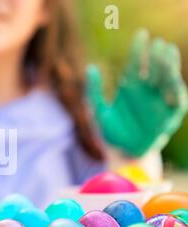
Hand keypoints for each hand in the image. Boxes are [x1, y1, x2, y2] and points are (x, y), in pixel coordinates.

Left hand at [87, 29, 187, 157]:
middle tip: (157, 43)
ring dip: (168, 65)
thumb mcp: (98, 111)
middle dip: (156, 55)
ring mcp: (159, 100)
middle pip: (153, 68)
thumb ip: (94, 91)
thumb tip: (90, 67)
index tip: (142, 34)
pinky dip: (175, 88)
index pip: (136, 63)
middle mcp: (146, 91)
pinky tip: (173, 77)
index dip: (139, 49)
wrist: (123, 153)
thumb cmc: (111, 132)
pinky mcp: (170, 113)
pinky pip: (175, 98)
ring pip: (166, 79)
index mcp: (130, 87)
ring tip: (168, 52)